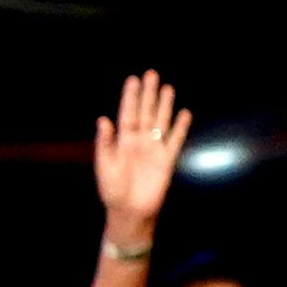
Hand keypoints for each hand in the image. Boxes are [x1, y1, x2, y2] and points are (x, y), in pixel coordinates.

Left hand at [89, 70, 188, 239]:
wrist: (129, 211)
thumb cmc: (113, 190)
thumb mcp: (104, 166)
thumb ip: (105, 143)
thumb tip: (103, 119)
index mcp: (122, 141)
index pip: (127, 114)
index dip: (130, 98)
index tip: (133, 80)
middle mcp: (139, 141)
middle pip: (146, 113)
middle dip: (148, 95)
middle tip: (152, 74)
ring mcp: (154, 149)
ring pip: (160, 122)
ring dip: (164, 106)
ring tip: (168, 88)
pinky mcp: (167, 160)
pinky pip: (175, 140)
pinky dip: (180, 128)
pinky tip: (184, 113)